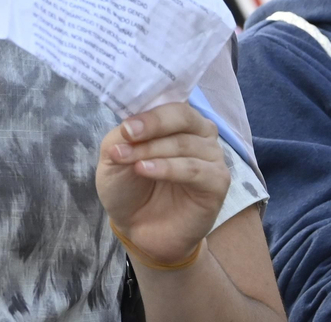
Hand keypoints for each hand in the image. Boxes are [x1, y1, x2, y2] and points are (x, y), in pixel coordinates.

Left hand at [95, 102, 229, 266]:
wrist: (138, 228)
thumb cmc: (129, 186)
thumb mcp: (113, 157)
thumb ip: (121, 136)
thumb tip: (129, 126)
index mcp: (176, 119)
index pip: (168, 101)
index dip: (147, 111)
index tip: (125, 125)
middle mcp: (199, 132)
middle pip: (182, 115)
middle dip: (152, 124)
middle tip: (127, 135)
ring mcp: (211, 157)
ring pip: (184, 143)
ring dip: (152, 150)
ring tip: (129, 162)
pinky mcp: (217, 182)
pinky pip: (195, 169)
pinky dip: (168, 168)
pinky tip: (146, 171)